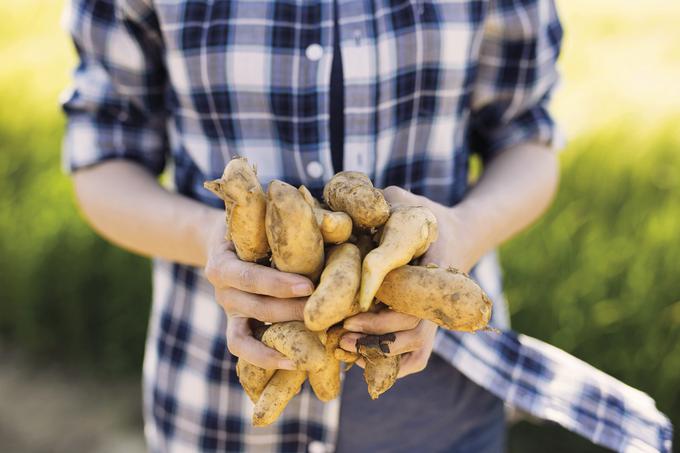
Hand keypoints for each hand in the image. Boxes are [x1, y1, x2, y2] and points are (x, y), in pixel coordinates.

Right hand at [204, 217, 312, 369]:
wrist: (227, 237)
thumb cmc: (255, 220)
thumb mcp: (263, 213)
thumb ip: (290, 216)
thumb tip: (333, 220)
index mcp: (222, 260)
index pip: (249, 276)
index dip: (278, 283)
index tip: (309, 285)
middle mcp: (221, 289)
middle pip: (256, 306)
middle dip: (292, 311)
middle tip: (326, 314)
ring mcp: (228, 310)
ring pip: (250, 333)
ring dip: (284, 337)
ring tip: (317, 340)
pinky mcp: (235, 324)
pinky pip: (243, 347)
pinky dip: (263, 359)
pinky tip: (292, 364)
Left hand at [339, 186, 474, 377]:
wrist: (457, 235)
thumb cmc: (423, 217)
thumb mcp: (405, 201)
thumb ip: (383, 201)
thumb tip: (350, 209)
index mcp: (434, 267)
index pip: (412, 296)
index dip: (383, 310)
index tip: (352, 311)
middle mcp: (438, 297)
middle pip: (413, 328)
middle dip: (376, 334)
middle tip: (342, 332)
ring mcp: (435, 315)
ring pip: (416, 348)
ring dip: (381, 354)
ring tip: (344, 349)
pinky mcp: (428, 325)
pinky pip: (417, 357)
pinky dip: (394, 366)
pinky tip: (361, 360)